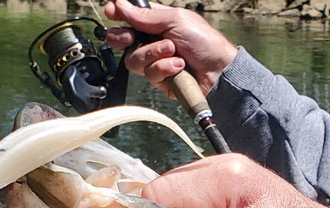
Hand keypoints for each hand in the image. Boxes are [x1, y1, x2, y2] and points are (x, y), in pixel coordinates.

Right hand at [104, 0, 237, 96]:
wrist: (217, 72)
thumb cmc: (204, 42)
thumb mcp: (175, 20)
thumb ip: (146, 16)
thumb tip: (121, 5)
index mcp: (156, 22)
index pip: (130, 16)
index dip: (117, 13)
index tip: (112, 11)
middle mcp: (152, 41)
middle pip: (121, 40)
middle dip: (123, 37)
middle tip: (132, 38)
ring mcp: (154, 61)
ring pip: (134, 59)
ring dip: (154, 54)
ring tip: (174, 53)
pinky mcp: (158, 79)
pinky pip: (149, 74)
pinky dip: (164, 69)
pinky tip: (178, 67)